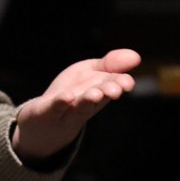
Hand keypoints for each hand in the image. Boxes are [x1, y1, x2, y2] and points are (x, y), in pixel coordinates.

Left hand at [12, 48, 140, 162]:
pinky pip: (54, 108)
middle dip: (106, 92)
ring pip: (80, 105)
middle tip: (115, 90)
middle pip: (98, 97)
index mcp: (98, 92)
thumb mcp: (91, 74)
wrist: (43, 124)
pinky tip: (67, 97)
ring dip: (88, 100)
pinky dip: (60, 103)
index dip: (120, 83)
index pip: (112, 86)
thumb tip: (136, 56)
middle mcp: (85, 103)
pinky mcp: (45, 112)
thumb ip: (111, 64)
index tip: (127, 83)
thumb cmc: (72, 95)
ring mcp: (65, 110)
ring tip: (95, 94)